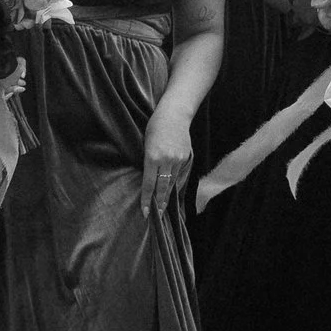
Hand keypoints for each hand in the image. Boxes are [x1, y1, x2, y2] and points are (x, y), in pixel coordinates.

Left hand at [141, 97, 194, 222]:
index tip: (145, 212)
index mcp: (152, 157)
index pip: (148, 184)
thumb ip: (148, 161)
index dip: (146, 200)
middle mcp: (166, 160)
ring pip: (172, 182)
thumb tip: (148, 179)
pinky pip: (179, 175)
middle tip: (156, 216)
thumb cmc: (155, 126)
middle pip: (162, 187)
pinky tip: (172, 192)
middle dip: (159, 203)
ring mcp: (178, 159)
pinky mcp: (186, 157)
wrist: (175, 114)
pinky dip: (175, 184)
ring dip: (167, 195)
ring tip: (163, 207)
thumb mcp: (146, 144)